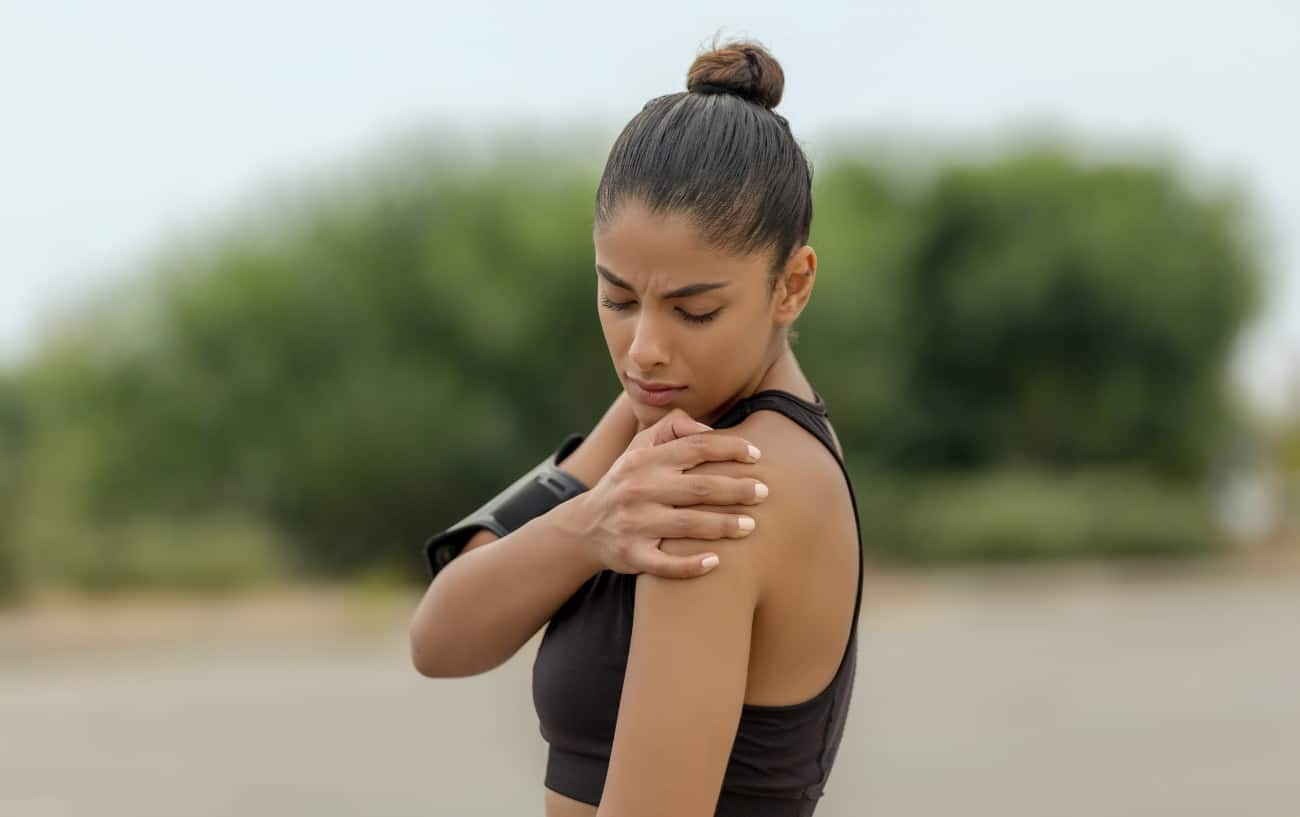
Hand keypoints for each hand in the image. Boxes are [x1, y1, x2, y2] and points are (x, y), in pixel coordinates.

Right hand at [565, 408, 765, 577]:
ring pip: (688, 525)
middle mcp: (640, 489)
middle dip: (736, 489)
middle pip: (699, 487)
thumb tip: (707, 428)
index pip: (695, 447)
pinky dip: (690, 565)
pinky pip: (664, 564)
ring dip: (723, 526)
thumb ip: (671, 428)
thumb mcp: (638, 448)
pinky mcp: (632, 554)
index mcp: (646, 460)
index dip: (730, 448)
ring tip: (751, 526)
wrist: (585, 526)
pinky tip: (716, 563)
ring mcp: (635, 523)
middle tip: (765, 492)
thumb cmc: (627, 483)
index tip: (757, 455)